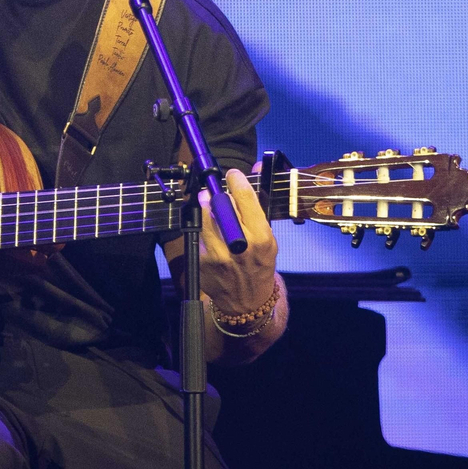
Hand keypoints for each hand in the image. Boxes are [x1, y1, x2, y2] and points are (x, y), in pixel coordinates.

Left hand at [198, 169, 279, 316]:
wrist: (247, 301)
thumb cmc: (259, 264)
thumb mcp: (268, 237)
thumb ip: (258, 204)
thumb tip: (258, 167)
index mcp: (261, 238)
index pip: (245, 198)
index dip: (236, 180)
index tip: (232, 174)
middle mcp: (240, 246)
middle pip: (221, 205)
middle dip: (218, 194)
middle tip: (216, 192)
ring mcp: (218, 254)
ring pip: (205, 217)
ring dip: (205, 207)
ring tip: (206, 204)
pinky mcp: (202, 261)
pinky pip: (198, 234)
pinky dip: (202, 228)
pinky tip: (209, 231)